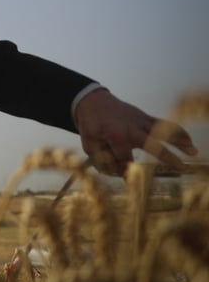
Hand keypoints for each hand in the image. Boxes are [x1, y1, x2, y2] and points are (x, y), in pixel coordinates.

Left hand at [74, 88, 197, 175]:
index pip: (125, 159)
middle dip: (166, 156)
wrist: (92, 101)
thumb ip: (100, 158)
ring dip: (179, 141)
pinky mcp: (144, 117)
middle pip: (152, 144)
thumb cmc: (90, 123)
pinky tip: (189, 140)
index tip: (129, 181)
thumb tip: (114, 171)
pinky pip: (162, 123)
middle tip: (180, 167)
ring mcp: (140, 121)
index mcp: (115, 135)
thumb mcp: (88, 142)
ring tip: (193, 151)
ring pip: (162, 131)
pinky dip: (176, 130)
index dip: (126, 171)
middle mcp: (131, 128)